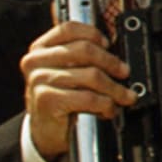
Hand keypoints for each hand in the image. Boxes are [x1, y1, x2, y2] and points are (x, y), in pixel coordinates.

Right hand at [21, 19, 135, 161]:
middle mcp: (36, 61)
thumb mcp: (66, 72)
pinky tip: (108, 110)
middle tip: (124, 72)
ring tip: (124, 96)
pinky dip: (105, 104)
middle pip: (84, 50)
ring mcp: (39, 80)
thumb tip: (114, 50)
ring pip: (91, 76)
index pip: (68, 29)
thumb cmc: (60, 98)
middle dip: (111, 62)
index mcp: (40, 48)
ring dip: (115, 88)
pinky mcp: (47, 100)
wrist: (44, 132)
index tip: (108, 44)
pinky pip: (88, 98)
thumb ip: (81, 57)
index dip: (92, 33)